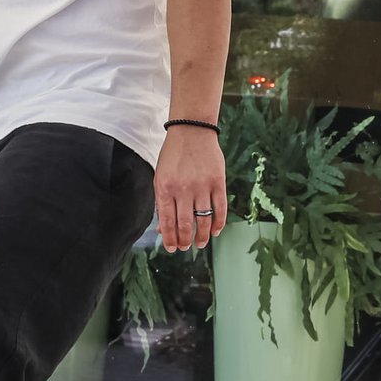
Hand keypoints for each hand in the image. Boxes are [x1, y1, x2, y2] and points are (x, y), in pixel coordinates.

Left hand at [156, 125, 226, 251]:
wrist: (192, 131)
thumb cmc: (173, 156)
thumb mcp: (160, 177)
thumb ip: (161, 202)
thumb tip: (162, 228)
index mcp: (164, 188)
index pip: (167, 222)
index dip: (170, 239)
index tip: (172, 249)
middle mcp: (182, 189)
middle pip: (185, 225)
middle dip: (185, 241)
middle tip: (185, 247)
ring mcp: (202, 186)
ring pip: (204, 220)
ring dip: (203, 236)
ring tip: (201, 243)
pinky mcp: (218, 182)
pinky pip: (220, 209)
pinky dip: (219, 223)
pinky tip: (216, 231)